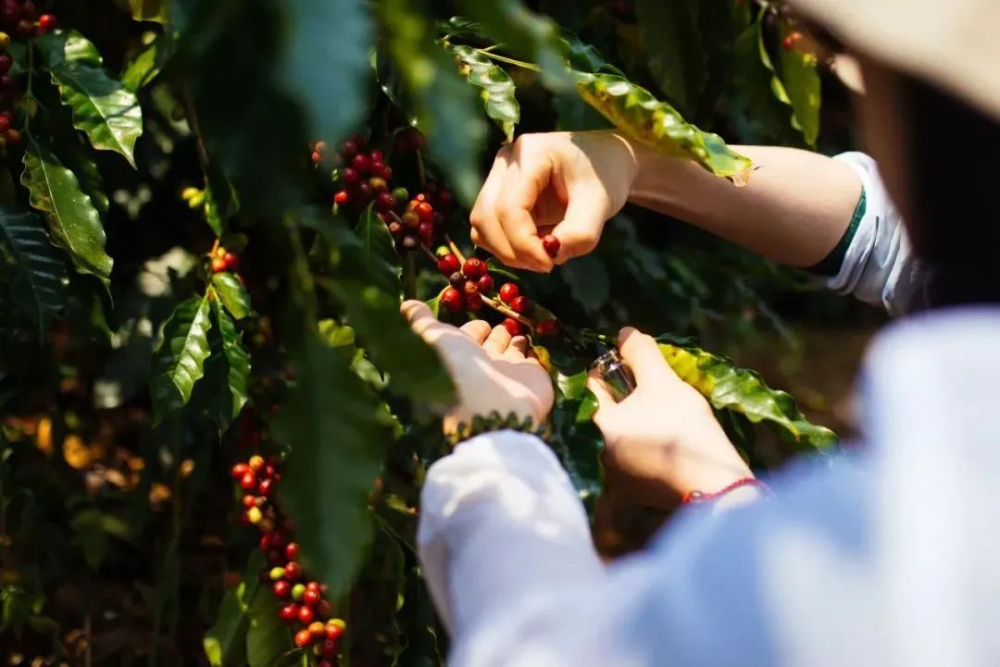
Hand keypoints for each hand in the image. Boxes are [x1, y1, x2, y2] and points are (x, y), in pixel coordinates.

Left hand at [402, 301, 553, 434]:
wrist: (493, 404)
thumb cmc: (458, 368)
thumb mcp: (433, 338)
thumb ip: (421, 321)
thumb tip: (405, 304)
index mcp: (459, 356)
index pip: (467, 337)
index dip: (472, 329)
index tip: (478, 321)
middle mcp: (483, 364)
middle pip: (490, 344)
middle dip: (494, 333)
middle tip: (501, 323)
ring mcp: (508, 371)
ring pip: (511, 351)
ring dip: (514, 339)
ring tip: (518, 328)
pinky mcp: (533, 376)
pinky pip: (533, 358)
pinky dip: (533, 350)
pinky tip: (534, 342)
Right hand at [470, 131, 638, 271]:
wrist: (605, 163)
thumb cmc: (605, 176)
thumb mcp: (601, 203)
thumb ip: (580, 233)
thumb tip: (551, 257)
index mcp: (531, 154)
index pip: (509, 208)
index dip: (523, 243)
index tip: (549, 264)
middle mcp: (506, 160)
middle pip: (486, 217)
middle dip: (512, 251)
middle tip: (546, 265)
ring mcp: (498, 175)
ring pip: (481, 225)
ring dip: (506, 250)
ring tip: (541, 256)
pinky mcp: (497, 193)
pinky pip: (487, 228)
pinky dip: (505, 246)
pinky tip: (533, 247)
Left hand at [587, 328, 751, 505]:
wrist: (716, 483)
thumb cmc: (683, 427)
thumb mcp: (662, 382)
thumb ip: (640, 353)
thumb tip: (623, 333)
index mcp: (596, 426)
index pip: (591, 384)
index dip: (612, 368)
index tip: (635, 365)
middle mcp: (598, 455)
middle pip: (606, 412)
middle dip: (626, 397)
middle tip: (654, 389)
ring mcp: (616, 478)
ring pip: (622, 436)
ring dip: (637, 422)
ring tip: (664, 415)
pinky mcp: (637, 492)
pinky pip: (635, 458)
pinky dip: (647, 446)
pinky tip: (669, 440)